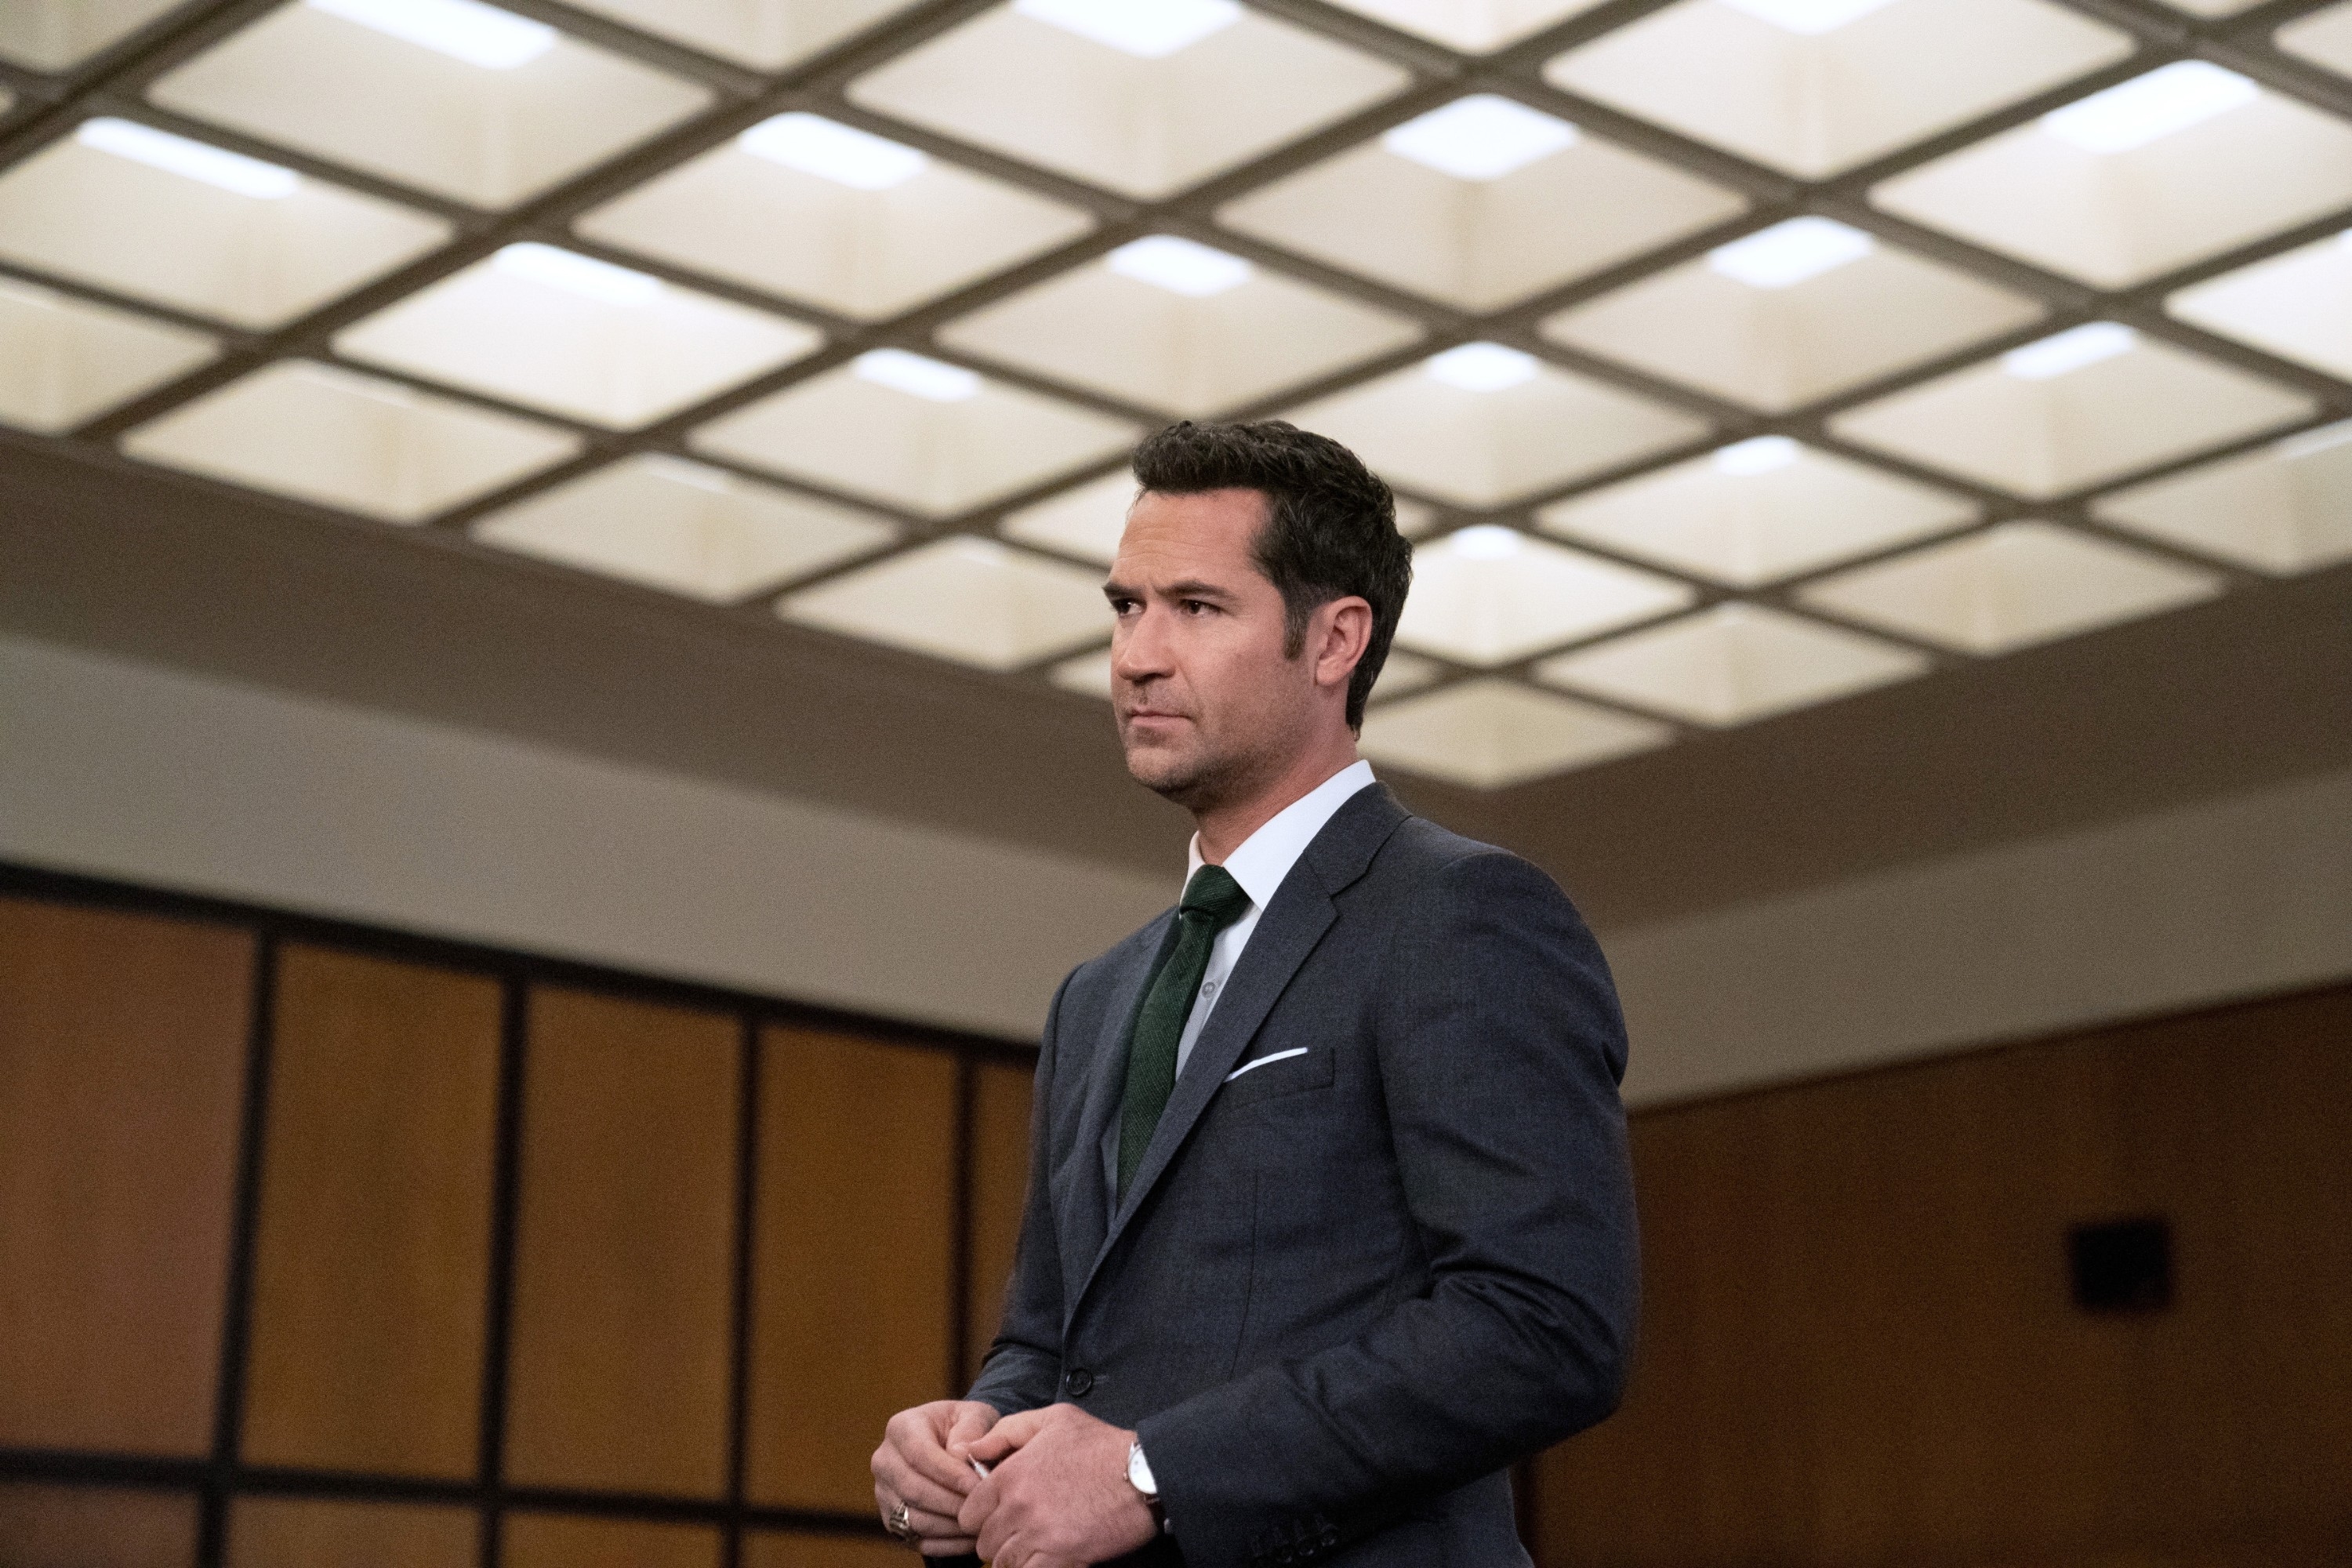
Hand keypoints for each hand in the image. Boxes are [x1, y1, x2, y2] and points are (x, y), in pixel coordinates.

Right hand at [872, 1399, 999, 1555]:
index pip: (920, 1454)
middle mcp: (885, 1461)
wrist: (952, 1446)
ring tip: (979, 1523)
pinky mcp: (892, 1520)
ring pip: (914, 1518)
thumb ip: (970, 1428)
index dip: (949, 1473)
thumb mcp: (974, 1415)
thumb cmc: (966, 1429)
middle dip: (951, 1502)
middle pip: (914, 1489)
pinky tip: (970, 1538)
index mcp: (901, 1428)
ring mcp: (884, 1493)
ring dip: (950, 1525)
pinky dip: (945, 1543)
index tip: (977, 1485)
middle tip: (982, 1508)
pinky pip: (916, 1539)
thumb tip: (959, 1454)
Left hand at [958, 1403, 1157, 1567]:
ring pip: (1002, 1563)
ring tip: (1033, 1548)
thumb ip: (1007, 1431)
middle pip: (983, 1542)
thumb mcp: (1054, 1419)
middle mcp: (1018, 1507)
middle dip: (997, 1539)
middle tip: (1019, 1532)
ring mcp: (1038, 1535)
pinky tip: (1046, 1559)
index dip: (981, 1516)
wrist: (1144, 1473)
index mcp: (1010, 1475)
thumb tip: (972, 1448)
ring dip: (1014, 1558)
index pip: (969, 1513)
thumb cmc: (1101, 1444)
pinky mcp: (1061, 1558)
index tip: (999, 1514)